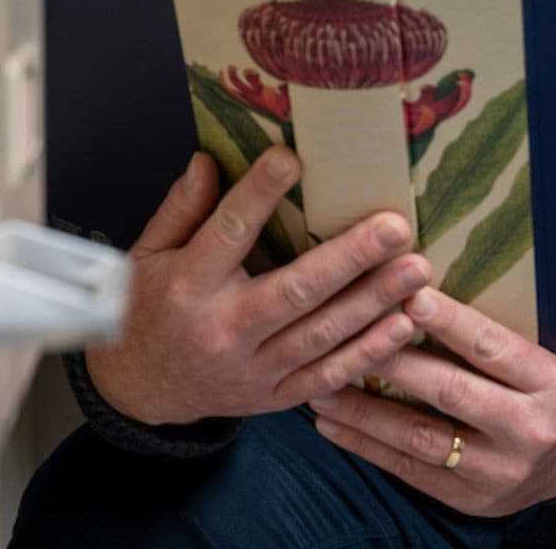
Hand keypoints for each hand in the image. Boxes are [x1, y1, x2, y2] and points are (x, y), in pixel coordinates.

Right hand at [85, 149, 431, 425]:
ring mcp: (253, 369)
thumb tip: (207, 158)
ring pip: (322, 335)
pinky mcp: (275, 396)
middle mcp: (224, 329)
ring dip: (373, 302)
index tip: (292, 158)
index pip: (228, 233)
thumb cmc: (146, 307)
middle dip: (350, 258)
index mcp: (189, 285)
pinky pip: (328, 375)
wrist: (139, 389)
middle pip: (295, 291)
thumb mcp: (148, 253)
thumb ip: (181, 208)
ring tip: (416, 270)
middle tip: (394, 226)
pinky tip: (402, 324)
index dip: (258, 194)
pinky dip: (367, 353)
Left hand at [309, 287, 555, 515]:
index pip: (492, 347)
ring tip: (321, 386)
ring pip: (421, 437)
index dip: (449, 322)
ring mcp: (499, 471)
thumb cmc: (545, 386)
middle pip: (450, 392)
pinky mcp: (473, 500)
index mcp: (547, 383)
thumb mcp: (537, 354)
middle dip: (392, 363)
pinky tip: (333, 426)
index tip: (408, 293)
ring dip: (364, 411)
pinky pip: (411, 471)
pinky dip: (367, 446)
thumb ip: (486, 335)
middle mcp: (528, 430)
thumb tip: (413, 286)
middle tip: (344, 334)